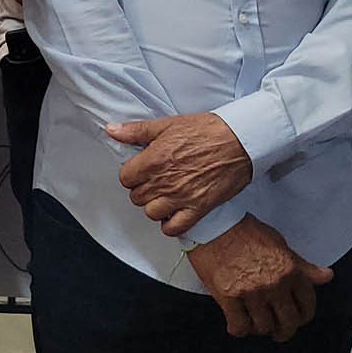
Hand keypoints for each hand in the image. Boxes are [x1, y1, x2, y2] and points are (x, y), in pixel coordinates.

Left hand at [106, 112, 251, 236]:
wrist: (239, 141)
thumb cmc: (206, 130)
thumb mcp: (167, 124)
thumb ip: (136, 131)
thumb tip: (112, 130)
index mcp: (154, 160)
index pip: (125, 178)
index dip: (132, 174)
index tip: (141, 170)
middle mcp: (165, 182)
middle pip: (136, 197)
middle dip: (142, 189)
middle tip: (154, 181)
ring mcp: (181, 198)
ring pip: (151, 213)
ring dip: (155, 206)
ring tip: (164, 195)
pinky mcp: (198, 209)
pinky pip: (174, 228)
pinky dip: (171, 224)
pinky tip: (174, 212)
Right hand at [186, 215, 334, 340]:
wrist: (212, 224)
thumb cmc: (244, 230)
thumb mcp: (279, 243)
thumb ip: (302, 265)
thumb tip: (326, 276)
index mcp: (289, 270)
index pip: (306, 306)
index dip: (303, 316)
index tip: (297, 317)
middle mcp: (273, 284)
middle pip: (288, 322)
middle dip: (285, 330)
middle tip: (278, 330)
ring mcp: (251, 292)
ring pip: (264, 327)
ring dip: (261, 329)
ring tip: (255, 323)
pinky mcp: (228, 297)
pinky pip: (239, 325)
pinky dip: (239, 329)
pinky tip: (237, 323)